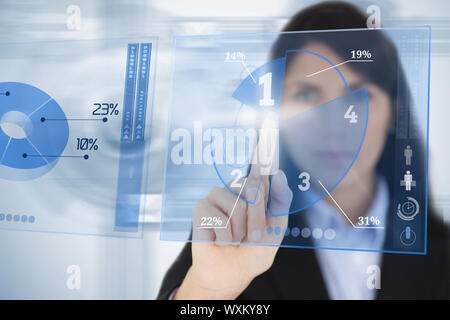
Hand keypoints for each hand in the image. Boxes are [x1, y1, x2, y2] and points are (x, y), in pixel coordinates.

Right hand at [174, 161, 292, 299]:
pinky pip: (219, 218)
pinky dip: (225, 236)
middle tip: (253, 236)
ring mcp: (217, 196)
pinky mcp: (201, 208)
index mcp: (254, 189)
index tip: (266, 128)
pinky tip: (219, 240)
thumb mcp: (275, 228)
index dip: (262, 148)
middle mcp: (235, 188)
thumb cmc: (254, 250)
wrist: (232, 273)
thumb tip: (279, 174)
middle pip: (253, 188)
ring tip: (234, 239)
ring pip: (237, 205)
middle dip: (257, 219)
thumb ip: (280, 202)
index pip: (259, 165)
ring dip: (240, 231)